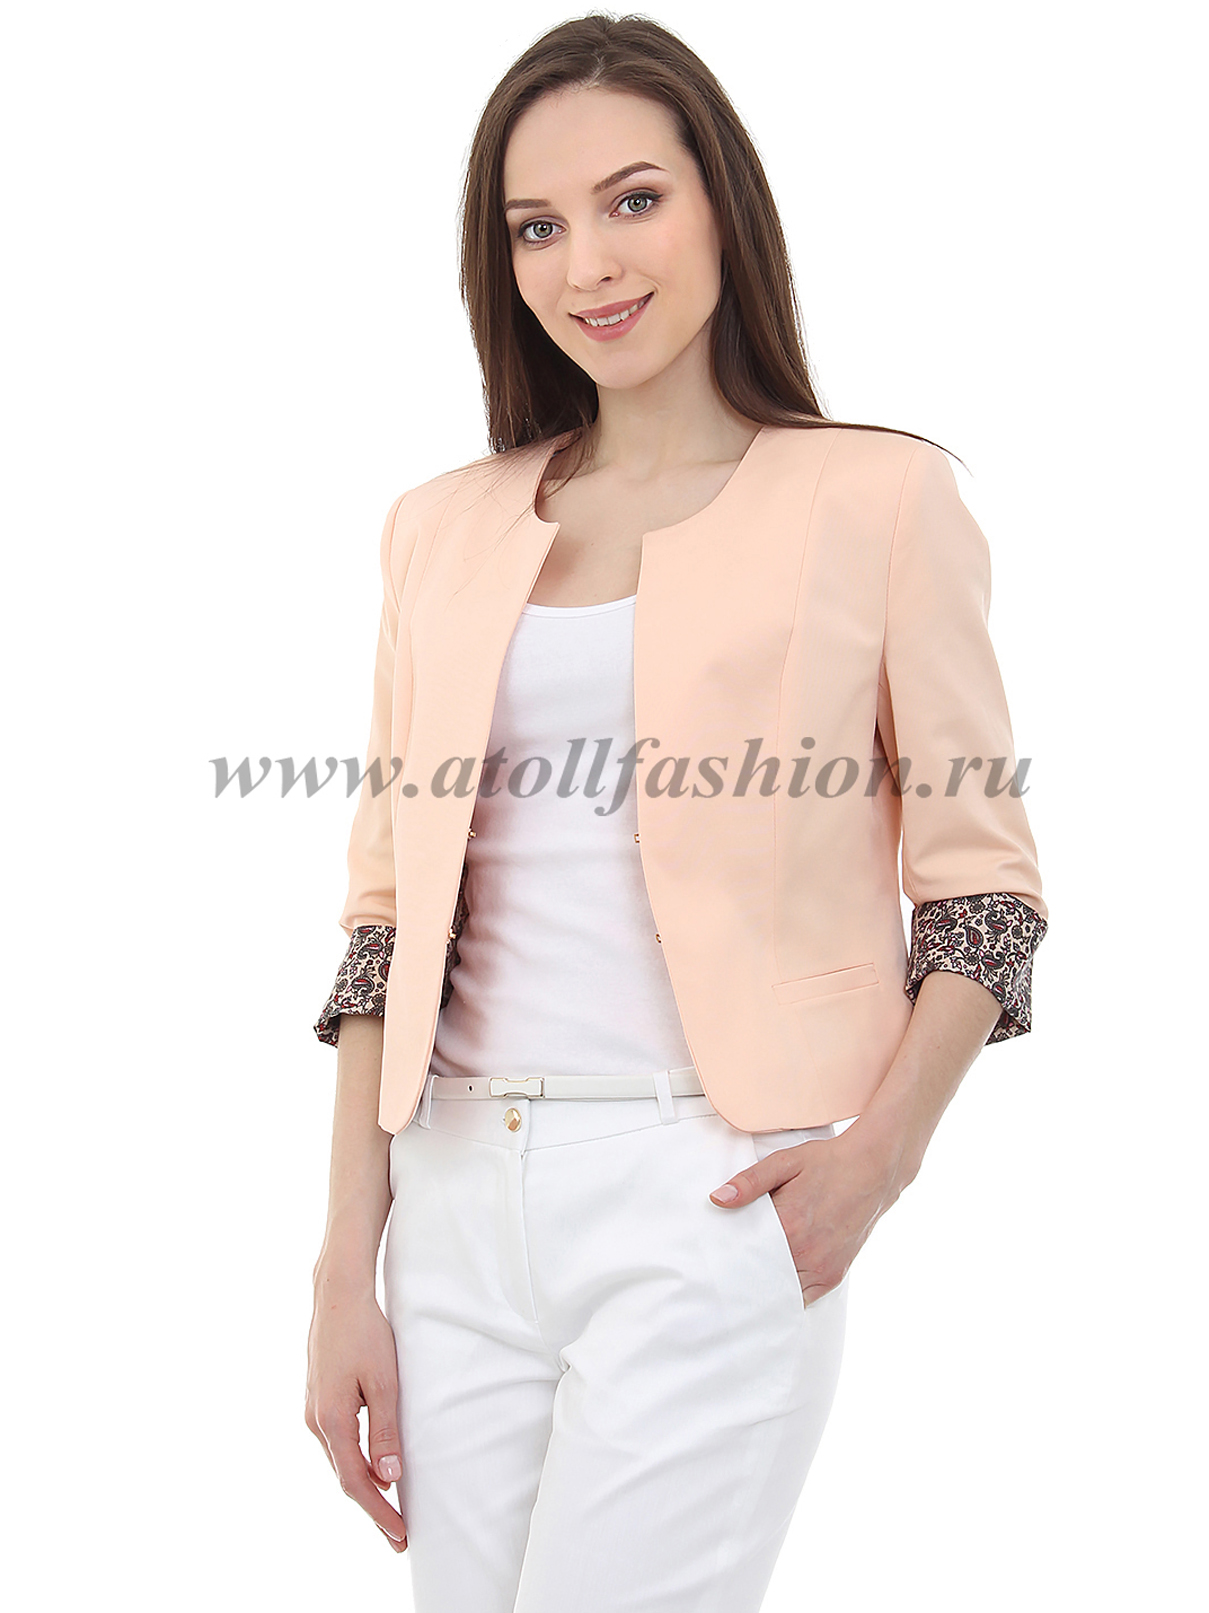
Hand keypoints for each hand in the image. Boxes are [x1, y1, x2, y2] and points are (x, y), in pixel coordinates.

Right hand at [305, 1281, 407, 1551]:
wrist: (337, 1296)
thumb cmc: (364, 1333)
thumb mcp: (384, 1381)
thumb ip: (385, 1431)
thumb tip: (389, 1479)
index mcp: (332, 1420)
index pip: (356, 1482)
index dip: (378, 1512)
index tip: (400, 1535)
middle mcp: (316, 1421)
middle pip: (345, 1477)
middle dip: (373, 1508)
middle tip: (399, 1536)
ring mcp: (314, 1411)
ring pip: (340, 1461)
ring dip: (364, 1486)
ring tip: (390, 1509)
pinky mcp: (318, 1400)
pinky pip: (338, 1443)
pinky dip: (355, 1463)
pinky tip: (372, 1469)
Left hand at [709, 1128, 910, 1305]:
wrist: (873, 1170)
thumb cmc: (828, 1163)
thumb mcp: (785, 1163)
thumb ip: (750, 1182)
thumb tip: (718, 1199)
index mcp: (789, 1225)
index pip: (746, 1255)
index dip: (729, 1258)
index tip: (716, 1260)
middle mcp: (806, 1253)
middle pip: (762, 1278)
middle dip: (745, 1276)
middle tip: (728, 1271)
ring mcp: (822, 1268)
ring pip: (783, 1292)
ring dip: (768, 1286)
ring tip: (751, 1277)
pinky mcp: (834, 1275)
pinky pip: (805, 1297)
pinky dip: (790, 1291)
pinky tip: (778, 1279)